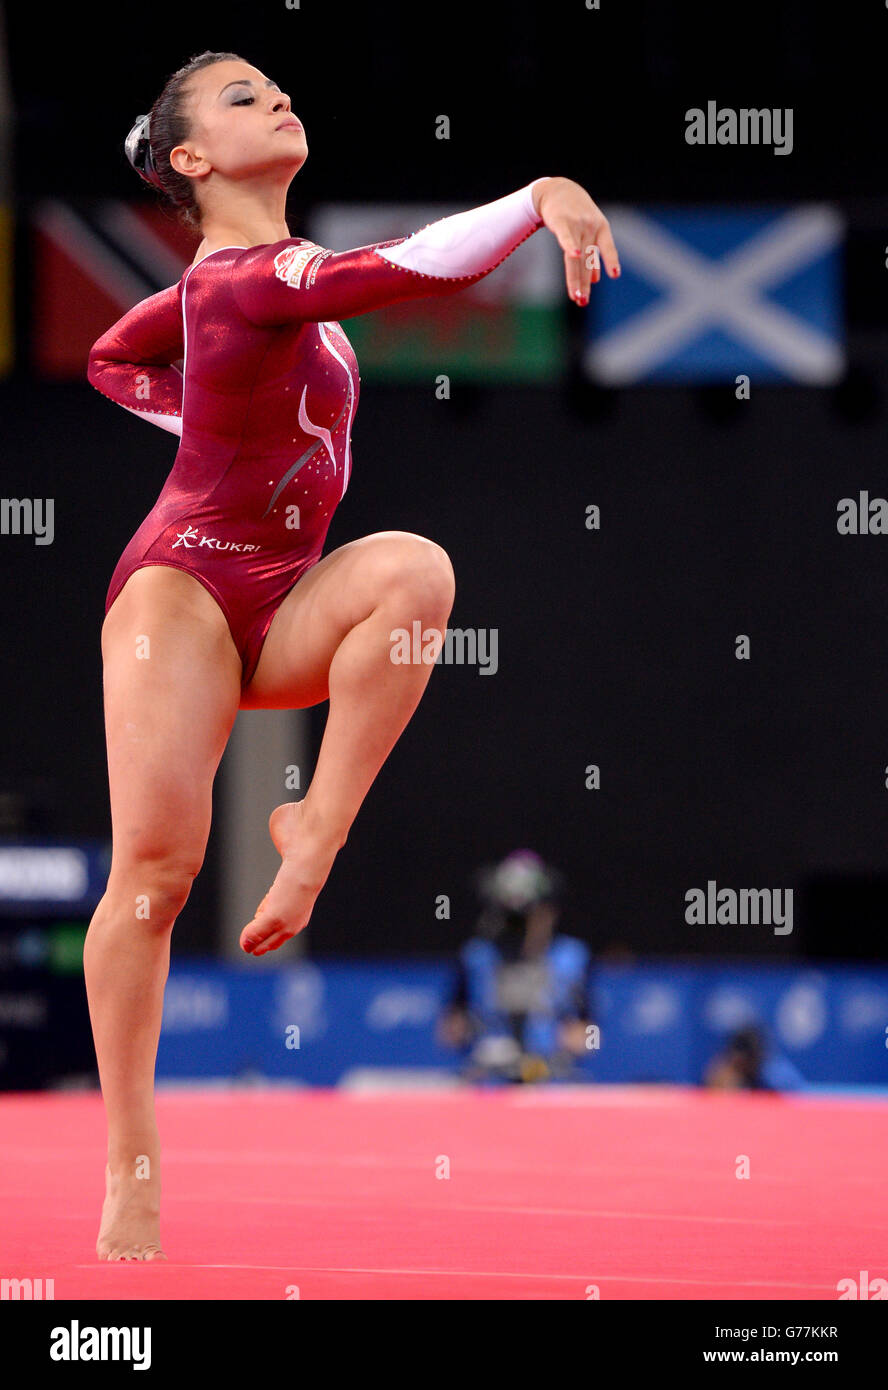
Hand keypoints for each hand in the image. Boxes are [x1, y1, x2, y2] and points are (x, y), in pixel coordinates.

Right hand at [533, 177, 619, 304]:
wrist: (557, 189)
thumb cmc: (575, 211)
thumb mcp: (589, 229)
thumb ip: (592, 254)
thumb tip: (595, 280)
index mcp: (601, 227)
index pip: (608, 247)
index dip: (610, 260)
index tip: (614, 275)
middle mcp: (591, 227)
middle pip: (587, 261)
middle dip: (584, 283)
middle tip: (582, 302)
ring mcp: (577, 224)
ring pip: (576, 258)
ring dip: (575, 279)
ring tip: (577, 297)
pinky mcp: (561, 222)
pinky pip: (566, 237)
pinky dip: (571, 246)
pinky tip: (574, 255)